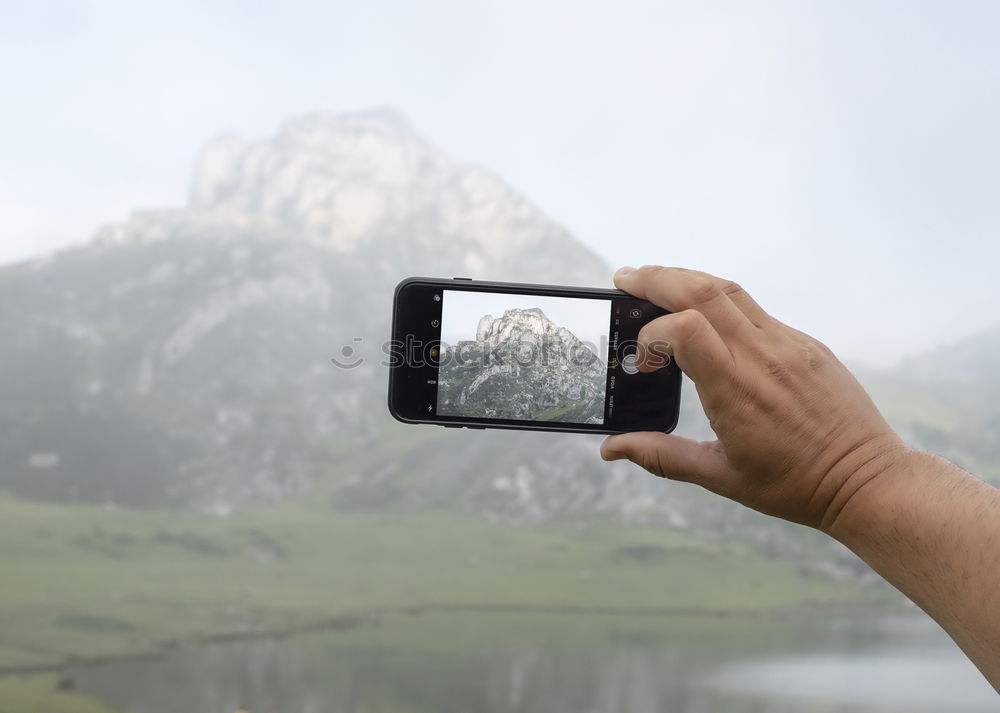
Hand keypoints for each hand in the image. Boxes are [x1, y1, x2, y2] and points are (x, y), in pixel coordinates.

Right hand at [601, 265, 908, 530]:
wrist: (865, 479)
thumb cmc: (793, 485)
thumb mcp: (720, 476)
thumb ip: (661, 456)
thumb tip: (610, 449)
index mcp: (737, 391)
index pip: (684, 329)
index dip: (652, 334)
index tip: (643, 361)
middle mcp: (762, 357)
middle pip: (702, 291)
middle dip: (657, 278)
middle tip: (625, 278)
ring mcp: (787, 344)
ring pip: (729, 290)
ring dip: (686, 279)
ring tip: (655, 282)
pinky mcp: (804, 343)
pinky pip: (754, 309)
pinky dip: (719, 301)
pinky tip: (703, 315)